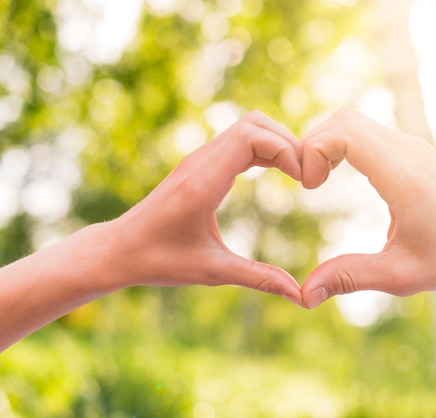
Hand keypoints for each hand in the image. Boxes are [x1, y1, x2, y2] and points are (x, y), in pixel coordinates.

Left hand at [109, 111, 303, 304]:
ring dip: (276, 143)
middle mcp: (201, 162)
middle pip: (254, 123)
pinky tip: (276, 172)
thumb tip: (300, 296)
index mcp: (204, 182)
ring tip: (297, 173)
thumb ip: (259, 278)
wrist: (119, 249)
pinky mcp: (199, 164)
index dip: (285, 149)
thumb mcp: (213, 272)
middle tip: (306, 175)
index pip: (251, 137)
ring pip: (246, 127)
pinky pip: (237, 140)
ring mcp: (198, 159)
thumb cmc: (159, 261)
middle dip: (287, 142)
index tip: (303, 181)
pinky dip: (262, 148)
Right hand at [300, 108, 435, 307]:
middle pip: (344, 119)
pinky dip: (345, 145)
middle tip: (308, 183)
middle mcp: (407, 151)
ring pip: (355, 121)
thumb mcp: (398, 275)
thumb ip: (348, 277)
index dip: (313, 151)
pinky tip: (340, 177)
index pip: (343, 132)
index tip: (310, 187)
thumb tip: (304, 294)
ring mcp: (412, 148)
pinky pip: (369, 132)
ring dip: (329, 143)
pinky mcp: (414, 153)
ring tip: (319, 181)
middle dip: (314, 144)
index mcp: (402, 174)